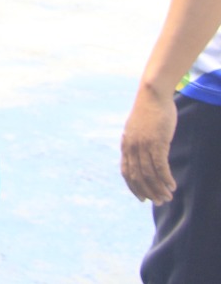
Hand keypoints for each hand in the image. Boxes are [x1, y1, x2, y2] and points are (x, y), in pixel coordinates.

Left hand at [122, 88, 178, 202]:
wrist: (152, 95)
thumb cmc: (148, 112)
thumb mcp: (139, 129)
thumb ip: (139, 143)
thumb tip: (144, 154)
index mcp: (126, 145)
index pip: (126, 172)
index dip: (133, 187)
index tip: (142, 198)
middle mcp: (132, 147)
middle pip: (138, 176)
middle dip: (148, 192)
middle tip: (160, 202)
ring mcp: (143, 145)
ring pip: (149, 174)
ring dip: (159, 188)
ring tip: (168, 197)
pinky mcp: (157, 142)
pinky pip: (160, 166)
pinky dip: (166, 178)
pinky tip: (172, 186)